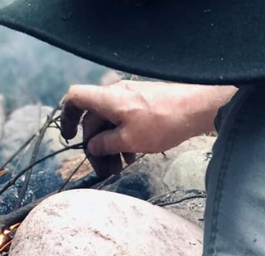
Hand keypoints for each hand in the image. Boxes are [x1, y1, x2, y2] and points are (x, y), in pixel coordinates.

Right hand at [60, 80, 236, 176]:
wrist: (197, 107)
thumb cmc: (162, 122)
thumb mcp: (129, 140)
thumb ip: (105, 144)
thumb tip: (92, 147)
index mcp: (107, 99)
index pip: (74, 98)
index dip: (66, 116)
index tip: (69, 137)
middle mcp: (115, 94)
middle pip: (93, 118)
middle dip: (95, 145)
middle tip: (105, 169)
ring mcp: (130, 97)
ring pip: (110, 121)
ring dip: (111, 144)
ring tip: (121, 167)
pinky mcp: (143, 102)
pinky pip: (124, 120)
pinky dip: (123, 137)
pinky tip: (133, 155)